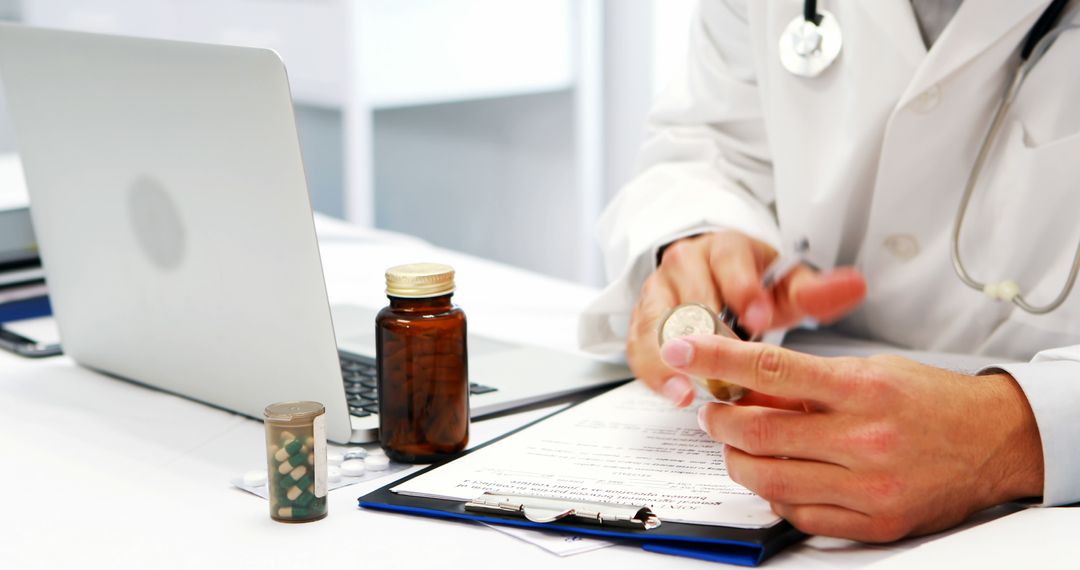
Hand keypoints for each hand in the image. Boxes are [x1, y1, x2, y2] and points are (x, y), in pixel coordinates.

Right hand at [628, 231, 865, 405]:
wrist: (709, 277)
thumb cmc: (751, 285)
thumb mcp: (784, 284)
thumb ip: (816, 290)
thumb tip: (857, 285)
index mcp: (722, 249)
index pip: (729, 264)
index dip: (742, 291)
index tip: (760, 318)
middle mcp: (683, 266)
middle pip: (688, 297)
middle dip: (706, 334)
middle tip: (724, 367)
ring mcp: (657, 294)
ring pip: (656, 324)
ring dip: (670, 360)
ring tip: (688, 391)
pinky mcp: (641, 323)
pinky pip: (639, 347)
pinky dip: (654, 373)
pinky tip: (674, 395)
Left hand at [661, 335, 1044, 541]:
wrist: (994, 442)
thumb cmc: (930, 400)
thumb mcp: (869, 369)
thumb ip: (808, 382)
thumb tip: (746, 388)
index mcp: (862, 389)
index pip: (771, 368)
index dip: (718, 358)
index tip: (683, 350)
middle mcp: (864, 438)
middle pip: (758, 432)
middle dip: (719, 420)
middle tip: (712, 411)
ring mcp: (868, 485)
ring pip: (768, 478)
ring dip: (737, 460)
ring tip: (736, 444)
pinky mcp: (873, 521)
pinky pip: (798, 513)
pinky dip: (775, 493)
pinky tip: (777, 475)